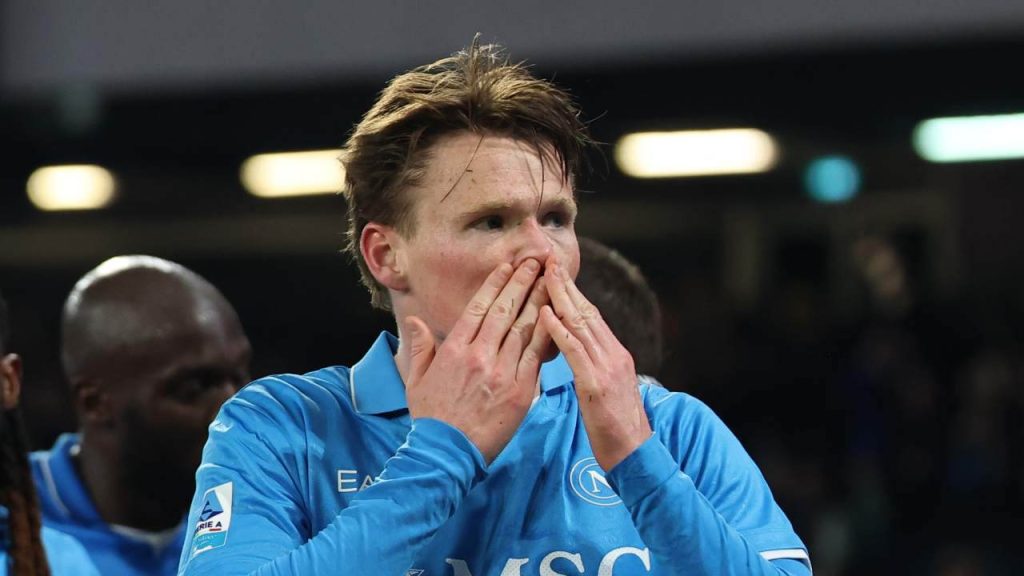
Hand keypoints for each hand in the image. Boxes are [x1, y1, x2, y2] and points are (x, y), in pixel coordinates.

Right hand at [404, 259, 551, 462]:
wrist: (447, 454)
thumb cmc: (431, 419)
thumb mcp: (416, 380)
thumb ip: (420, 347)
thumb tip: (416, 321)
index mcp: (454, 350)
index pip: (478, 308)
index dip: (495, 284)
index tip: (508, 266)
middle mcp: (479, 355)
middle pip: (504, 310)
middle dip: (522, 282)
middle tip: (536, 261)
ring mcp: (502, 372)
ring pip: (524, 328)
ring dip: (538, 300)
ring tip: (550, 280)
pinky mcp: (521, 391)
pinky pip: (536, 356)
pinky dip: (546, 334)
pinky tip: (556, 316)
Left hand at [540, 256, 651, 470]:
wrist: (635, 457)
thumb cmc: (615, 429)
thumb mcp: (605, 390)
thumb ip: (593, 367)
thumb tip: (577, 350)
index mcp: (615, 355)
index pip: (591, 315)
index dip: (572, 291)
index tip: (554, 271)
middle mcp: (613, 355)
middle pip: (586, 311)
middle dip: (565, 284)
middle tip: (546, 259)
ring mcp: (607, 369)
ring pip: (581, 325)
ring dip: (560, 297)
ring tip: (544, 275)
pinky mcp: (596, 386)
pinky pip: (576, 353)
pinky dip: (560, 331)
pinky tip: (546, 315)